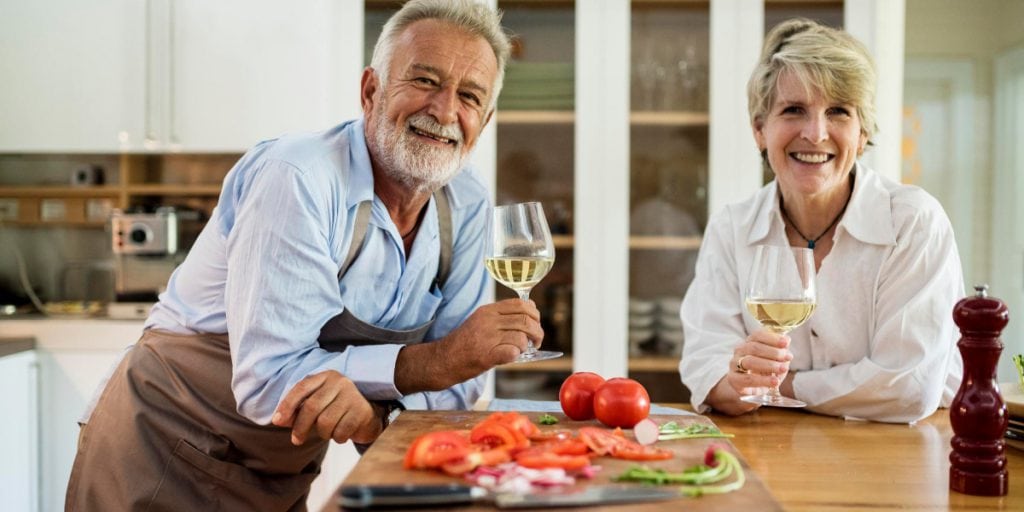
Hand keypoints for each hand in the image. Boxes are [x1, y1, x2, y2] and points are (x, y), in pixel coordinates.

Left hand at [271, 370, 381, 445]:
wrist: (367, 416)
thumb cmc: (336, 410)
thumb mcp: (317, 406)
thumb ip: (297, 411)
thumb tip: (279, 420)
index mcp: (325, 377)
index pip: (301, 388)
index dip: (287, 405)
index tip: (277, 421)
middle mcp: (340, 382)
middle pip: (311, 407)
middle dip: (300, 427)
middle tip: (296, 440)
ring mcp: (352, 395)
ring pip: (325, 422)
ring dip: (323, 433)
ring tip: (328, 432)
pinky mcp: (361, 411)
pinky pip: (340, 431)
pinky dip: (337, 437)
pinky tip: (341, 433)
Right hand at [395, 298, 543, 392]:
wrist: (443, 360)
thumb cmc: (464, 343)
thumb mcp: (480, 321)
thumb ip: (501, 317)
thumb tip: (529, 313)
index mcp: (488, 310)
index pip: (521, 304)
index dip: (534, 314)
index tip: (536, 323)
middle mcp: (488, 321)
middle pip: (525, 320)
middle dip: (537, 332)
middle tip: (536, 341)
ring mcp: (487, 337)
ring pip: (521, 337)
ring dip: (526, 346)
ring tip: (520, 351)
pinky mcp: (486, 355)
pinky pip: (513, 352)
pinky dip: (516, 356)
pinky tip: (509, 357)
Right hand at [706, 329, 792, 414]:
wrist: (751, 388)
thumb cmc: (764, 370)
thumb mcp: (775, 360)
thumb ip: (781, 350)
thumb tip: (787, 340)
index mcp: (750, 342)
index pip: (758, 335)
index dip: (772, 338)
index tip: (786, 342)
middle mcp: (740, 351)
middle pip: (754, 347)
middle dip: (773, 352)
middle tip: (788, 357)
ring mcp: (734, 364)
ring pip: (749, 361)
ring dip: (769, 365)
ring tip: (783, 369)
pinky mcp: (734, 379)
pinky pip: (748, 379)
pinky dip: (763, 380)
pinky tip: (774, 382)